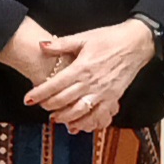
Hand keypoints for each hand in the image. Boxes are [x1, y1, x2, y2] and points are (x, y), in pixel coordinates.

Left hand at [22, 19, 157, 136]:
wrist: (136, 44)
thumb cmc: (109, 39)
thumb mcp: (84, 37)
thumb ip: (61, 44)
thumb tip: (41, 45)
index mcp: (81, 67)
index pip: (55, 84)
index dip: (39, 93)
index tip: (28, 99)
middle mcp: (91, 83)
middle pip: (64, 100)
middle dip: (48, 106)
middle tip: (39, 106)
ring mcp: (103, 93)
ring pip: (79, 111)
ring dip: (64, 117)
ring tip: (54, 118)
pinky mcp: (113, 98)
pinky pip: (98, 116)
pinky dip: (86, 124)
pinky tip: (77, 126)